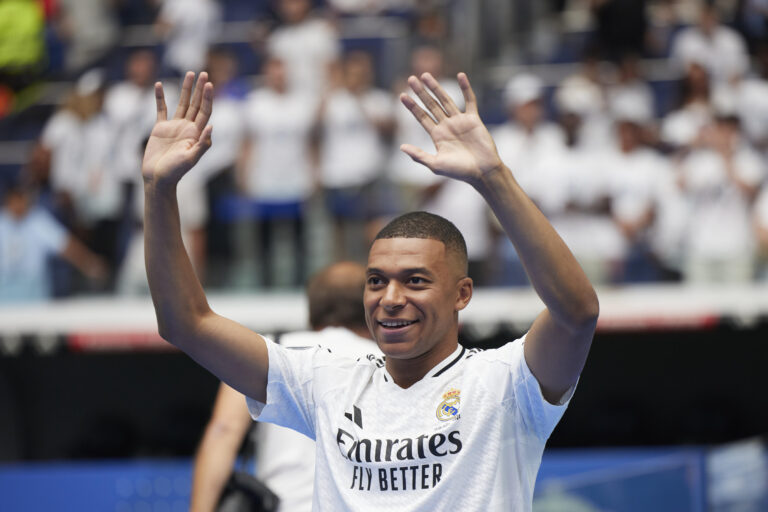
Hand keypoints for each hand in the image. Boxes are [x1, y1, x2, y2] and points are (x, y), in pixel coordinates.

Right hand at [142, 72, 213, 187]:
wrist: (158, 178)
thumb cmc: (175, 172)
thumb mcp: (191, 159)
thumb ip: (202, 144)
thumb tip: (211, 127)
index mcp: (196, 134)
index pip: (205, 111)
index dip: (207, 98)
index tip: (209, 84)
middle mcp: (187, 128)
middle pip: (196, 104)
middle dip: (200, 89)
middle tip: (203, 73)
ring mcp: (174, 127)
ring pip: (182, 103)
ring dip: (185, 89)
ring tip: (189, 73)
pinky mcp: (160, 128)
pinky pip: (161, 109)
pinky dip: (160, 97)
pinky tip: (159, 85)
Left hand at [399, 72, 502, 184]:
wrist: (482, 172)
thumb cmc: (459, 172)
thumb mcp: (435, 164)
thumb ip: (418, 155)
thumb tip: (401, 147)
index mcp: (437, 136)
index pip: (421, 117)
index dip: (412, 106)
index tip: (402, 95)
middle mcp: (447, 126)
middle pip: (431, 105)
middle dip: (421, 93)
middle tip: (411, 79)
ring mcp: (460, 121)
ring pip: (446, 100)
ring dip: (436, 87)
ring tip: (425, 75)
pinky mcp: (474, 119)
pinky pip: (470, 100)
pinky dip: (466, 88)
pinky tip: (460, 75)